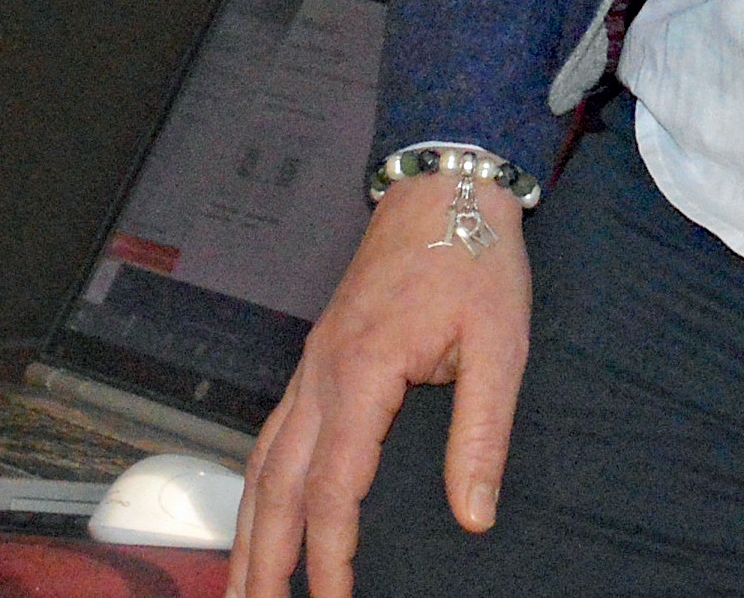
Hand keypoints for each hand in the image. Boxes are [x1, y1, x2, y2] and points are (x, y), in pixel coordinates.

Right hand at [228, 169, 531, 597]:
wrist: (446, 186)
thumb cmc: (475, 257)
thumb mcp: (499, 343)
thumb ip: (481, 432)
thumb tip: (473, 514)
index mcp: (360, 373)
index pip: (331, 488)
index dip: (330, 555)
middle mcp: (320, 375)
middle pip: (274, 488)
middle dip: (263, 562)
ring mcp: (311, 366)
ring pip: (262, 464)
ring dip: (249, 532)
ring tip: (244, 591)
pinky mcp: (318, 359)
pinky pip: (272, 435)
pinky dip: (258, 487)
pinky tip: (260, 517)